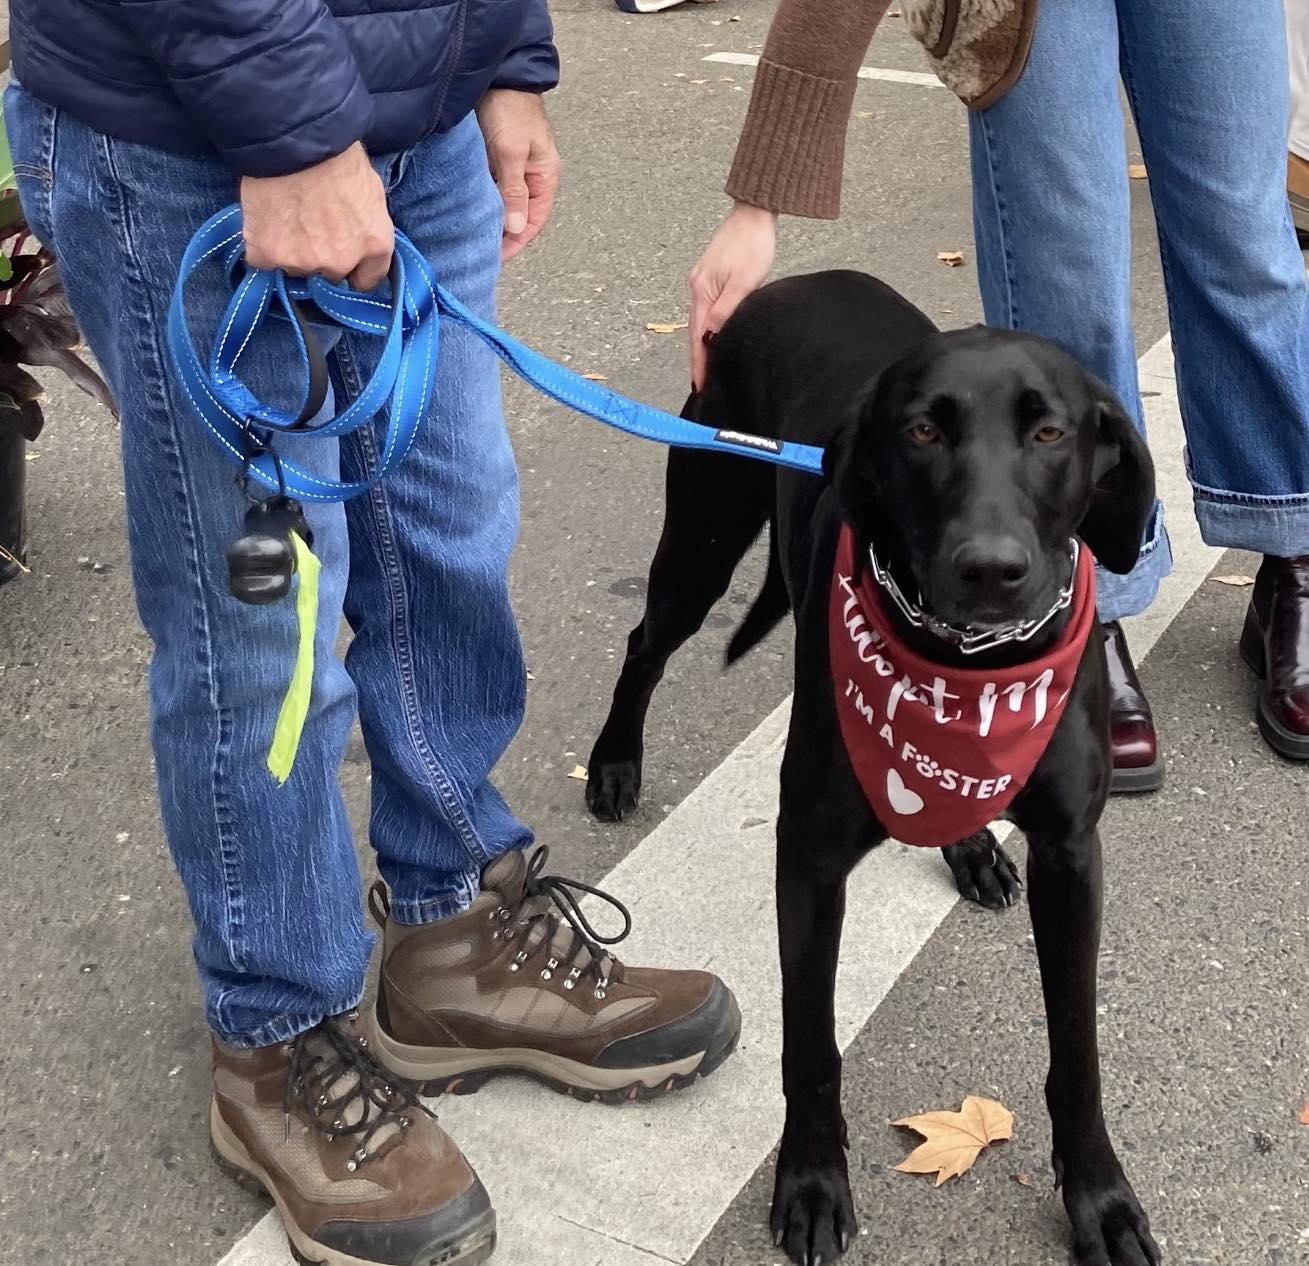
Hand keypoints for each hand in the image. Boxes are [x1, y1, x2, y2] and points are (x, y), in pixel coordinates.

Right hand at [241, 143, 393, 290]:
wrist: (291, 137)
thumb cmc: (336, 154)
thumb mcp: (371, 190)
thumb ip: (367, 226)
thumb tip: (359, 238)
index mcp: (374, 245)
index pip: (367, 280)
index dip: (355, 269)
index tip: (345, 258)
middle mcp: (341, 262)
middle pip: (330, 274)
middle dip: (323, 257)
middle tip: (311, 225)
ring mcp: (303, 262)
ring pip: (296, 268)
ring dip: (292, 251)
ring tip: (287, 217)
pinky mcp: (267, 255)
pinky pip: (263, 260)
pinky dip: (263, 246)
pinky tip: (265, 221)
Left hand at [478, 89, 560, 260]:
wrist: (498, 72)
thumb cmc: (510, 109)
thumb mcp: (512, 152)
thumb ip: (514, 191)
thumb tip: (517, 229)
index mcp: (545, 177)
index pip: (534, 222)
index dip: (517, 242)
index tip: (496, 258)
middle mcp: (532, 176)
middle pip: (519, 216)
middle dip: (503, 235)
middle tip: (481, 251)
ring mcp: (514, 167)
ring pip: (505, 203)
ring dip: (491, 219)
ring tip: (472, 236)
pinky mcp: (497, 158)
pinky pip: (492, 188)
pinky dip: (483, 201)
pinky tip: (468, 210)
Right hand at [689, 202, 776, 389]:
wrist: (754, 213)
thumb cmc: (753, 244)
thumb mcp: (744, 281)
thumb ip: (726, 311)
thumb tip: (711, 339)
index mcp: (702, 291)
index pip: (698, 337)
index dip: (699, 364)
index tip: (700, 387)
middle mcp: (696, 288)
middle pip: (695, 332)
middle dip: (699, 359)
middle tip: (703, 385)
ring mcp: (702, 281)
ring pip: (700, 322)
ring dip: (703, 345)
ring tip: (708, 368)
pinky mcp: (711, 277)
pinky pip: (706, 311)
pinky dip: (708, 329)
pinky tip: (714, 337)